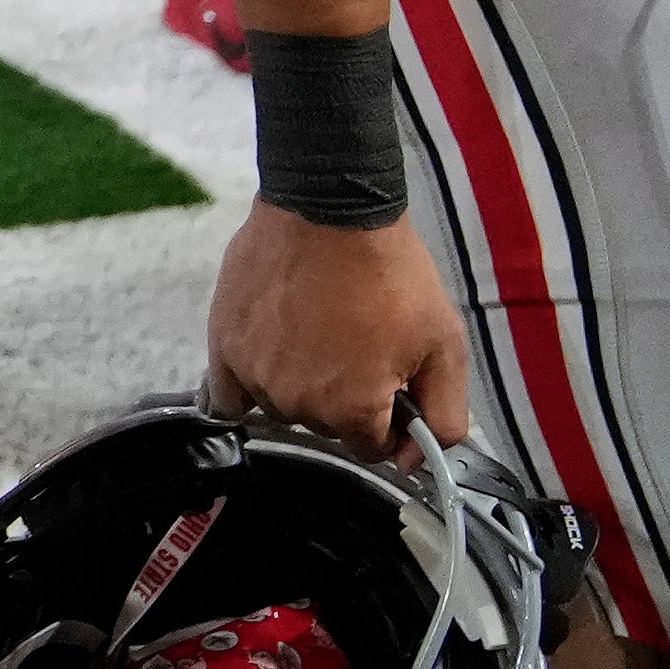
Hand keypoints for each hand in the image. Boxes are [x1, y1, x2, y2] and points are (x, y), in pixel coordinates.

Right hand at [202, 202, 468, 450]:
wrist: (330, 207)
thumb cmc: (389, 271)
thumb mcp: (444, 343)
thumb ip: (443, 417)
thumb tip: (417, 461)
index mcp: (351, 410)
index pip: (372, 447)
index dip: (387, 419)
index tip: (389, 382)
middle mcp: (299, 405)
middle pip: (325, 426)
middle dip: (344, 397)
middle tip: (357, 343)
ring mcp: (256, 376)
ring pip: (283, 407)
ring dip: (300, 385)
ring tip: (317, 331)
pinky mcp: (224, 345)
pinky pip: (230, 395)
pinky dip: (248, 385)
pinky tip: (271, 356)